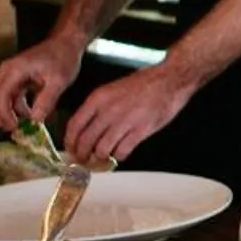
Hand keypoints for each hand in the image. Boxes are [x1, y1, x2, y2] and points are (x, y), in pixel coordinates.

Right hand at [0, 38, 83, 130]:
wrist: (65, 44)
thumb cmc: (63, 58)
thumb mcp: (59, 81)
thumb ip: (46, 101)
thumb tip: (35, 121)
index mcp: (14, 70)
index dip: (3, 115)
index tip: (15, 128)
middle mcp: (6, 72)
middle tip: (14, 131)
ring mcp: (9, 76)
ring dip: (7, 114)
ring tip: (24, 126)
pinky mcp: (14, 80)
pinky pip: (8, 98)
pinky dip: (14, 109)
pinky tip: (29, 116)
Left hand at [64, 63, 197, 165]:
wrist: (169, 80)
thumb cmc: (144, 83)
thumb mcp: (113, 89)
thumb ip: (98, 107)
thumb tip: (86, 127)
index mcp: (98, 98)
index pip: (74, 125)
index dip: (70, 141)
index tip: (71, 149)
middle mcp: (108, 111)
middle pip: (85, 141)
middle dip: (83, 154)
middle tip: (84, 160)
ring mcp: (124, 122)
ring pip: (102, 150)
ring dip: (100, 158)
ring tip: (103, 159)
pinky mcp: (140, 131)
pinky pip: (122, 151)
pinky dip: (119, 157)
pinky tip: (121, 154)